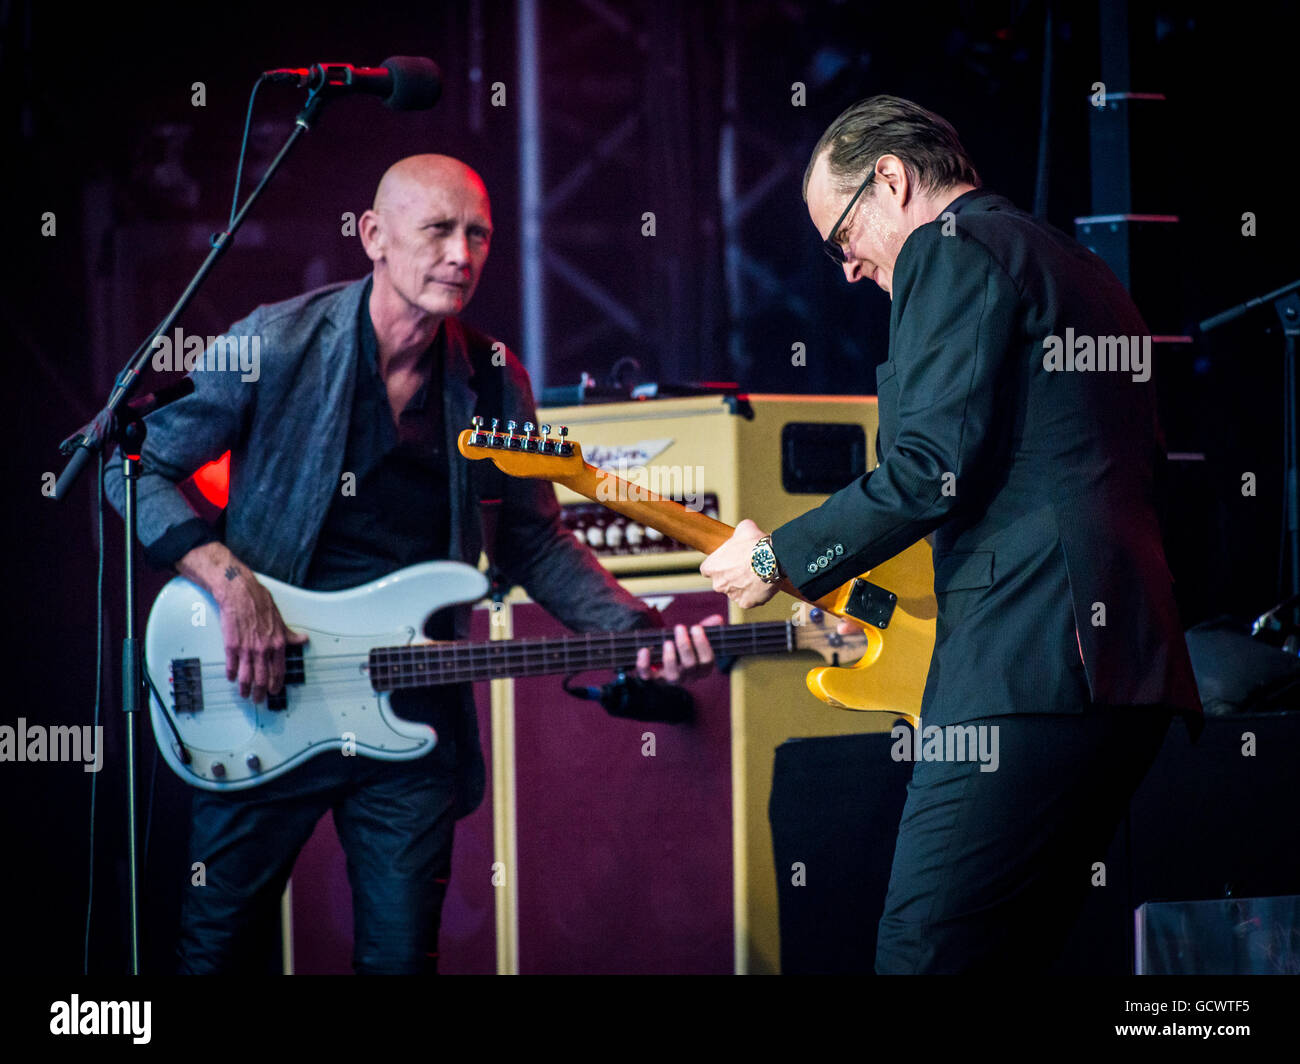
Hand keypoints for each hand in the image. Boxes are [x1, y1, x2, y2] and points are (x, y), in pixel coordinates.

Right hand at [213, 564, 309, 703]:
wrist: (240, 593)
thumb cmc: (260, 604)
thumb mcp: (281, 620)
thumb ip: (290, 635)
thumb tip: (303, 640)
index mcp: (277, 644)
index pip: (279, 671)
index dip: (276, 684)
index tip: (274, 691)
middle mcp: (263, 649)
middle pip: (262, 678)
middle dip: (260, 692)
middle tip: (258, 700)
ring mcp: (246, 648)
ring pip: (246, 676)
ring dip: (245, 688)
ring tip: (244, 694)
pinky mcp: (231, 645)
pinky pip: (232, 666)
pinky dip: (232, 674)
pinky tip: (232, 678)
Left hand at [635, 613, 723, 682]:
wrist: (663, 660)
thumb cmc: (683, 648)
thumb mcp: (695, 638)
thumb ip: (707, 628)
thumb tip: (718, 619)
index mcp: (701, 668)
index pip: (707, 660)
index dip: (703, 644)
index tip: (696, 627)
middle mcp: (688, 676)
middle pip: (690, 666)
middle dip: (685, 646)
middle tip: (680, 628)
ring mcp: (670, 679)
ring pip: (673, 675)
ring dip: (670, 658)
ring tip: (667, 642)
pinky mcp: (653, 679)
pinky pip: (647, 676)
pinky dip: (644, 664)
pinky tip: (644, 650)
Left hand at [700, 518, 779, 608]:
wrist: (773, 558)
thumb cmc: (755, 543)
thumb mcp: (744, 528)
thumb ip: (737, 533)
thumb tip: (741, 531)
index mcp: (711, 567)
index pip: (708, 569)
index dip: (718, 566)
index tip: (728, 562)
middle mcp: (718, 584)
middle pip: (722, 582)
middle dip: (731, 577)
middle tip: (745, 568)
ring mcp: (732, 595)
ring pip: (736, 591)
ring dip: (743, 585)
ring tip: (757, 574)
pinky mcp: (746, 603)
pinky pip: (749, 599)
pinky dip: (754, 594)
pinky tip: (762, 584)